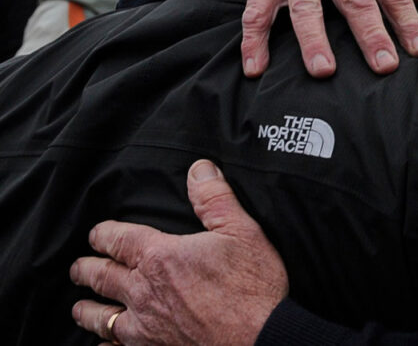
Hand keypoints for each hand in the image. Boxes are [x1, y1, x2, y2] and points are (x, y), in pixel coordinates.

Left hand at [71, 160, 288, 345]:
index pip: (118, 239)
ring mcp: (145, 327)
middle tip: (78, 267)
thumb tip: (199, 169)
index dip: (103, 234)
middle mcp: (143, 292)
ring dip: (87, 311)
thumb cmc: (253, 287)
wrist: (260, 338)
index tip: (96, 234)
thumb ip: (215, 198)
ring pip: (102, 318)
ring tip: (79, 307)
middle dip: (86, 270)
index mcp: (160, 257)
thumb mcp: (242, 232)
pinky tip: (104, 344)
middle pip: (101, 278)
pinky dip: (106, 345)